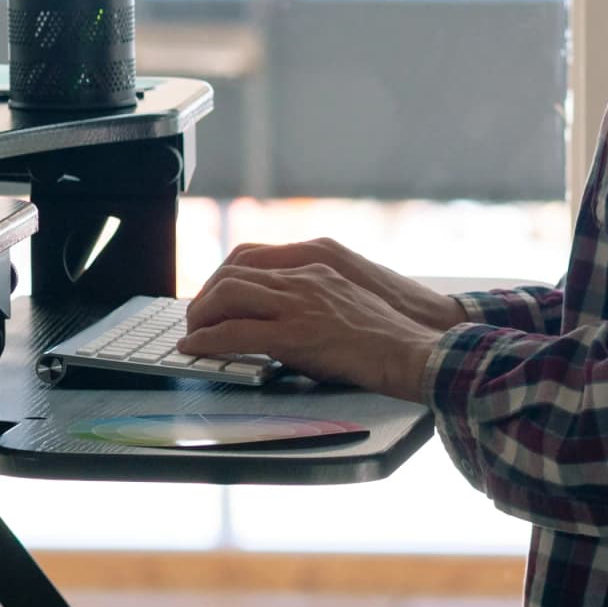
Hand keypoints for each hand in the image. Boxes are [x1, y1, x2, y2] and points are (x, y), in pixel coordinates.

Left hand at [181, 238, 468, 396]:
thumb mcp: (348, 297)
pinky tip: (197, 349)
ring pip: (229, 295)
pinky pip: (236, 333)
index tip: (212, 295)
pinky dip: (208, 340)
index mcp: (317, 262)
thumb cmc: (388, 333)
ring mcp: (299, 303)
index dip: (222, 275)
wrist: (415, 351)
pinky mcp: (296, 334)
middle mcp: (304, 275)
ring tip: (192, 333)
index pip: (251, 255)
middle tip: (196, 318)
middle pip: (233, 271)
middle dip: (206, 296)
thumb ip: (316, 296)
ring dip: (201, 315)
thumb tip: (283, 315)